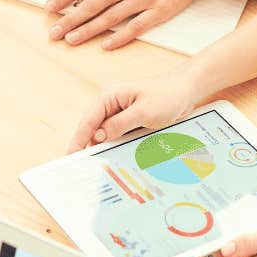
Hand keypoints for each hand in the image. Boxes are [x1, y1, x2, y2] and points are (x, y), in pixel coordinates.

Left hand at [46, 0, 217, 49]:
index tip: (50, 7)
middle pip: (93, 4)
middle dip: (70, 19)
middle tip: (53, 32)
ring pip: (110, 18)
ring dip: (89, 30)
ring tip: (71, 40)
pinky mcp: (159, 11)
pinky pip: (136, 27)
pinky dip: (121, 37)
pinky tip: (106, 45)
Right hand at [68, 70, 199, 151]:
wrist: (185, 91)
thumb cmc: (167, 95)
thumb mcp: (143, 112)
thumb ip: (119, 124)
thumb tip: (98, 136)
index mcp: (110, 96)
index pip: (88, 120)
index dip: (78, 138)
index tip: (72, 154)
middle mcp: (111, 103)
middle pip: (91, 127)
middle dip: (85, 144)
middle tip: (80, 164)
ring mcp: (119, 112)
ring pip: (102, 133)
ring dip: (99, 146)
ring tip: (93, 164)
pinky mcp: (127, 120)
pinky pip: (114, 134)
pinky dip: (111, 145)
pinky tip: (111, 156)